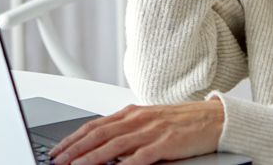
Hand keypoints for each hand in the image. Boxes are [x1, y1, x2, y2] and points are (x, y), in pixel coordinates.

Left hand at [48, 100, 224, 164]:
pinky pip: (142, 156)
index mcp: (131, 113)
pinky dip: (126, 164)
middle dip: (75, 149)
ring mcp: (152, 130)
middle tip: (57, 161)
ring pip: (114, 145)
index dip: (73, 139)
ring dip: (92, 157)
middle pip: (98, 134)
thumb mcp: (149, 122)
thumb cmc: (182, 122)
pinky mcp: (167, 143)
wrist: (215, 118)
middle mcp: (138, 119)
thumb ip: (127, 132)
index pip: (94, 126)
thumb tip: (102, 147)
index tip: (57, 151)